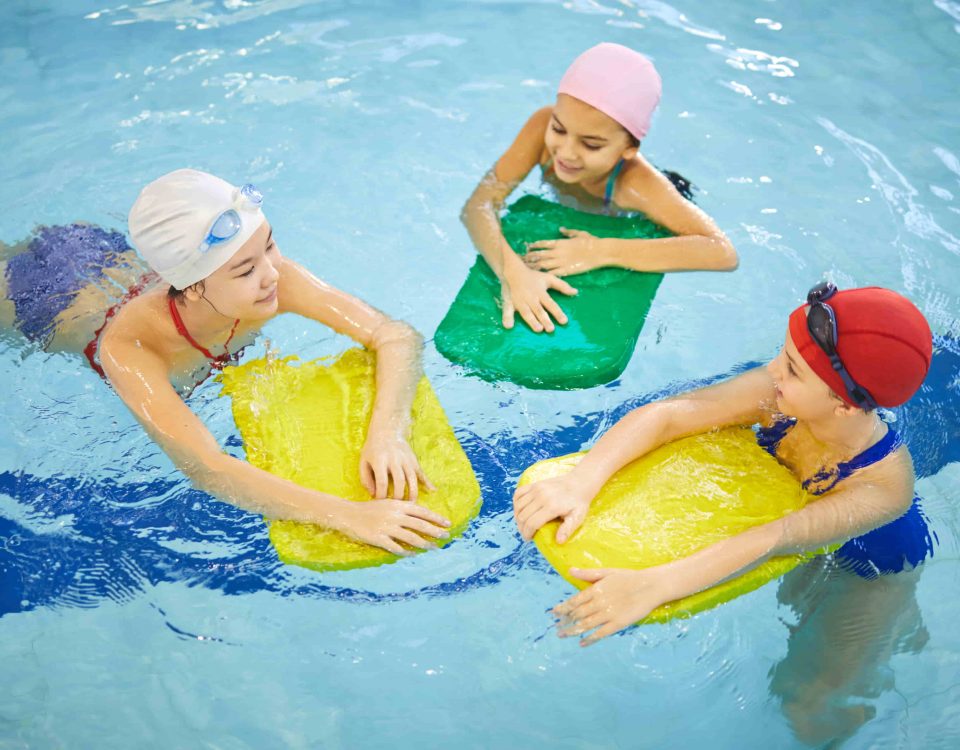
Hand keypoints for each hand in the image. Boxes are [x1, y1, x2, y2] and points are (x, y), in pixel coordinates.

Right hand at [338, 498, 451, 555]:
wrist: (348, 514)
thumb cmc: (369, 508)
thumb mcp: (387, 503)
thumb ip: (402, 508)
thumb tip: (420, 514)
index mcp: (398, 505)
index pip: (422, 511)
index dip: (436, 518)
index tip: (447, 523)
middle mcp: (394, 515)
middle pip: (420, 525)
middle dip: (435, 531)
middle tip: (446, 536)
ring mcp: (387, 527)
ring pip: (411, 537)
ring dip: (424, 544)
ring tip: (434, 548)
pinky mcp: (379, 538)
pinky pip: (396, 547)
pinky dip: (406, 552)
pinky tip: (413, 554)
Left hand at [360, 431, 435, 500]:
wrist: (387, 430)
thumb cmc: (373, 449)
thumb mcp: (363, 461)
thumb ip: (365, 479)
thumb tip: (373, 495)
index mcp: (380, 460)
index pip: (382, 482)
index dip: (381, 495)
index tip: (379, 504)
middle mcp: (394, 460)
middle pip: (399, 482)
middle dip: (398, 497)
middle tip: (396, 508)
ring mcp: (406, 459)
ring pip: (412, 479)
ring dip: (412, 493)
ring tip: (411, 505)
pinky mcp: (413, 459)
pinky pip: (421, 472)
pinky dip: (428, 482)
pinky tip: (433, 490)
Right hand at [500, 260, 576, 332]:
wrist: (513, 271)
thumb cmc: (533, 277)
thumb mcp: (549, 278)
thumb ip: (562, 286)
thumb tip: (575, 292)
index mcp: (540, 293)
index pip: (551, 304)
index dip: (557, 313)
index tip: (564, 321)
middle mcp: (531, 298)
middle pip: (539, 310)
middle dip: (545, 320)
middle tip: (551, 329)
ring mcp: (520, 301)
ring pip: (526, 313)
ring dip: (532, 321)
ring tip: (538, 329)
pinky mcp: (510, 302)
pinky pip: (507, 310)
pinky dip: (507, 318)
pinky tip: (508, 326)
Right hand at [512, 474, 592, 542]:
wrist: (579, 482)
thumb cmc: (579, 502)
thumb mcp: (577, 517)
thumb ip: (567, 529)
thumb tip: (559, 541)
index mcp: (552, 507)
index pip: (532, 523)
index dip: (527, 533)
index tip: (529, 538)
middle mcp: (541, 497)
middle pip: (523, 516)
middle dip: (522, 528)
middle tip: (526, 533)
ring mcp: (536, 489)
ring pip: (518, 506)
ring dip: (517, 517)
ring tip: (523, 524)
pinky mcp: (534, 484)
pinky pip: (518, 494)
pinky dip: (516, 503)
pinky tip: (521, 510)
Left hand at [524, 227, 603, 276]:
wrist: (599, 252)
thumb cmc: (591, 241)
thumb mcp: (579, 233)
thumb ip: (568, 232)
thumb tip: (560, 229)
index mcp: (560, 242)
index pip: (543, 244)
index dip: (534, 246)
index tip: (527, 247)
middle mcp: (557, 252)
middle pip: (539, 255)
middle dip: (529, 257)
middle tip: (520, 259)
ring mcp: (561, 262)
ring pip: (543, 265)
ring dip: (534, 266)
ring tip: (525, 268)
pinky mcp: (566, 271)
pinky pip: (552, 273)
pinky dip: (544, 275)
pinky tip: (538, 277)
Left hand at [553, 567, 669, 645]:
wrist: (650, 586)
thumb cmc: (628, 577)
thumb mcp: (607, 572)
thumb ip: (587, 574)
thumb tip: (570, 570)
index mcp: (596, 589)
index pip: (574, 600)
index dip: (562, 608)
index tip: (553, 613)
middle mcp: (599, 602)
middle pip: (577, 614)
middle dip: (565, 621)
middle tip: (556, 627)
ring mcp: (609, 614)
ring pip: (586, 625)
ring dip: (573, 631)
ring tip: (562, 635)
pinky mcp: (619, 623)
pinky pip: (601, 634)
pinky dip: (590, 639)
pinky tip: (582, 643)